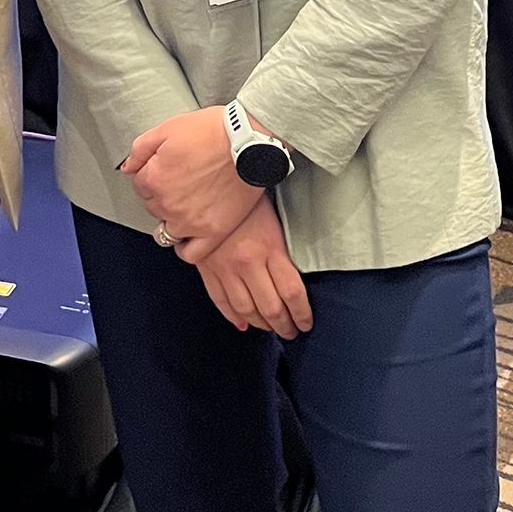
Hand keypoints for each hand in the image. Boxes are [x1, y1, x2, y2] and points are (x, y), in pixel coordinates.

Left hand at [122, 107, 256, 252]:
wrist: (249, 141)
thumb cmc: (213, 131)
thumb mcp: (169, 127)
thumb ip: (140, 149)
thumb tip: (127, 168)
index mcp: (154, 179)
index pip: (139, 184)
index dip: (152, 173)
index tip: (167, 167)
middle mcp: (168, 204)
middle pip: (152, 207)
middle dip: (162, 194)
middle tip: (181, 181)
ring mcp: (190, 223)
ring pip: (166, 232)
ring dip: (171, 220)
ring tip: (186, 206)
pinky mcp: (213, 233)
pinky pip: (190, 253)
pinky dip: (185, 247)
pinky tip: (189, 235)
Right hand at [193, 194, 312, 339]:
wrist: (208, 180)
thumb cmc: (246, 193)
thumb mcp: (274, 218)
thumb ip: (282, 250)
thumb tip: (294, 276)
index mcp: (270, 248)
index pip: (292, 293)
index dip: (302, 314)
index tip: (306, 322)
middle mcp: (248, 262)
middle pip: (271, 308)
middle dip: (285, 325)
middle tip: (291, 331)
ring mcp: (225, 268)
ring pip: (246, 310)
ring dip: (261, 325)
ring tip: (271, 329)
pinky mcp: (206, 268)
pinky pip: (220, 300)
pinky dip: (232, 316)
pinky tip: (243, 323)